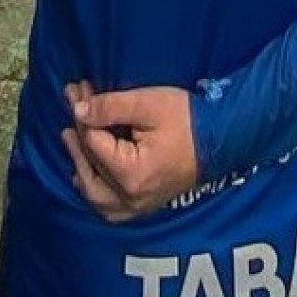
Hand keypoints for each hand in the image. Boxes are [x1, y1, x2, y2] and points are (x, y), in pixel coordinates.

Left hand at [61, 80, 198, 221]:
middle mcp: (132, 197)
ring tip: (73, 141)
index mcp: (131, 173)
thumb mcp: (147, 104)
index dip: (82, 114)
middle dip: (78, 135)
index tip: (75, 89)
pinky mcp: (147, 204)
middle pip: (90, 168)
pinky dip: (96, 190)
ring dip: (82, 167)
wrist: (224, 138)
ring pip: (96, 195)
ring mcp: (140, 206)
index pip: (92, 143)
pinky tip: (89, 174)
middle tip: (72, 106)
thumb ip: (109, 107)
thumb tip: (77, 110)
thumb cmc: (189, 119)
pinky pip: (111, 207)